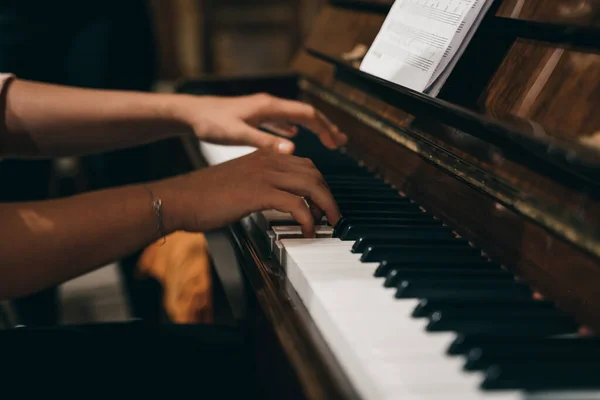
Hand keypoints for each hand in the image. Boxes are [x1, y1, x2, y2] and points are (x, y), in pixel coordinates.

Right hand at [154, 150, 340, 236]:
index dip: (320, 185)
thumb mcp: (240, 183)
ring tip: (328, 224)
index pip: (306, 165)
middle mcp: (268, 160)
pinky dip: (307, 219)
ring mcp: (264, 174)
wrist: (180, 198)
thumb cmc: (205, 196)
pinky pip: (296, 204)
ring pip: (311, 186)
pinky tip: (306, 231)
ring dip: (325, 207)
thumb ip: (263, 186)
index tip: (323, 205)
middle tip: (332, 217)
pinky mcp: (259, 192)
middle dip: (329, 197)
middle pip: (314, 174)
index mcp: (264, 156)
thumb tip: (283, 203)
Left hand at [173, 93, 347, 153]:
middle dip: (325, 127)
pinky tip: (293, 137)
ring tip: (326, 139)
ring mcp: (263, 109)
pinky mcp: (255, 115)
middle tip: (341, 142)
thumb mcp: (238, 134)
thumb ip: (265, 141)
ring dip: (313, 128)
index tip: (337, 143)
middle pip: (306, 114)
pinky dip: (294, 129)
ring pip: (296, 117)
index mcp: (269, 107)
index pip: (307, 114)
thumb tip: (293, 149)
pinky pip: (282, 121)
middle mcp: (269, 105)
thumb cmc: (210, 122)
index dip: (325, 128)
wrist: (189, 113)